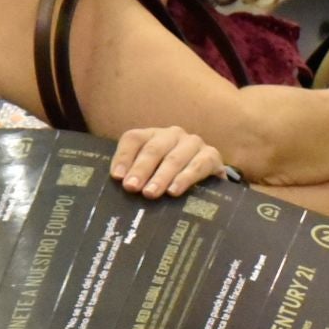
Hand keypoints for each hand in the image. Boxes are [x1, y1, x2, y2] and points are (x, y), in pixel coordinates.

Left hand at [110, 126, 224, 197]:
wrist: (206, 179)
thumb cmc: (168, 178)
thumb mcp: (148, 175)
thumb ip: (134, 178)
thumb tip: (118, 187)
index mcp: (152, 136)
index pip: (134, 139)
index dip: (124, 157)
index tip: (117, 177)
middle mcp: (172, 135)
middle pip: (153, 149)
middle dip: (141, 169)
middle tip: (131, 188)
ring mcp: (193, 143)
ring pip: (174, 158)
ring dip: (161, 176)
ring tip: (150, 193)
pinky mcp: (211, 155)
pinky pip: (198, 165)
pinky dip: (185, 178)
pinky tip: (174, 191)